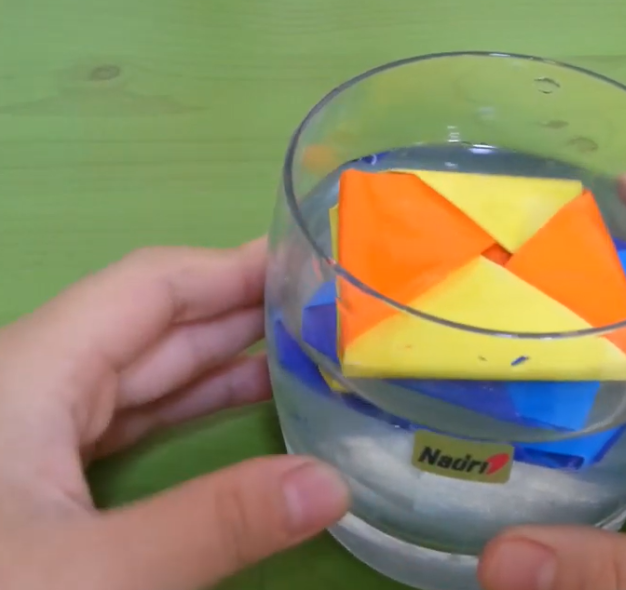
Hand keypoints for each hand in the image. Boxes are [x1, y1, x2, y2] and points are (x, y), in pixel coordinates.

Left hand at [0, 240, 348, 589]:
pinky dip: (188, 411)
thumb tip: (332, 486)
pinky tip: (241, 408)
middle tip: (327, 309)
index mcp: (28, 375)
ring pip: (139, 376)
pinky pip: (126, 423)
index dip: (229, 265)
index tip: (309, 263)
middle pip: (149, 325)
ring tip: (303, 351)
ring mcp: (29, 436)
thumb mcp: (92, 576)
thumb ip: (215, 524)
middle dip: (237, 310)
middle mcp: (28, 388)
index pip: (148, 287)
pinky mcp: (35, 483)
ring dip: (220, 362)